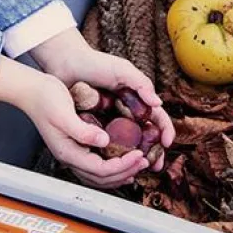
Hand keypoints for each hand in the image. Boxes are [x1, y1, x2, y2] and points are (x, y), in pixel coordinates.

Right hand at [20, 73, 150, 188]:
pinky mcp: (75, 146)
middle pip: (101, 177)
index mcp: (68, 152)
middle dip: (125, 172)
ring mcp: (72, 153)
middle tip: (144, 161)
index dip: (123, 165)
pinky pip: (95, 164)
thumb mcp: (64, 114)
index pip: (101, 169)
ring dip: (120, 172)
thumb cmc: (45, 99)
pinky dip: (111, 167)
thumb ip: (83, 131)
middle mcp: (70, 156)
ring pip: (98, 175)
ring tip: (136, 165)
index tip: (139, 154)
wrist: (31, 91)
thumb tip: (104, 141)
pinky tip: (121, 159)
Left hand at [30, 28, 175, 170]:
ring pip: (126, 145)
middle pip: (145, 137)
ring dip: (133, 158)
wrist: (65, 63)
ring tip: (136, 169)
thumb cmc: (95, 63)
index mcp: (137, 99)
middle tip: (154, 165)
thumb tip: (158, 103)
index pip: (157, 118)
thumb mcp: (122, 70)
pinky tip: (114, 164)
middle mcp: (126, 113)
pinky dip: (111, 155)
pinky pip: (105, 145)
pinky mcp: (94, 127)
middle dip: (152, 152)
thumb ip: (141, 84)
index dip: (165, 131)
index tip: (167, 143)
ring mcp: (110, 121)